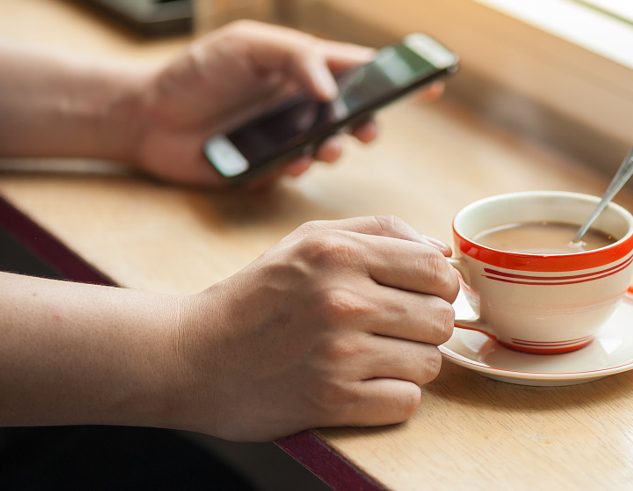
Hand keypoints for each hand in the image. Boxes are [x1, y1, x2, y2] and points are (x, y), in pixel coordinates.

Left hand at [133, 20, 380, 185]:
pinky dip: (303, 166)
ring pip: (333, 145)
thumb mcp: (246, 45)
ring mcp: (289, 136)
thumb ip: (293, 57)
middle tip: (367, 130)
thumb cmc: (197, 72)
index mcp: (303, 68)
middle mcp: (303, 103)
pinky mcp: (271, 167)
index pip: (359, 69)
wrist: (146, 117)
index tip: (431, 82)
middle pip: (355, 113)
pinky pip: (300, 170)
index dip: (396, 76)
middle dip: (370, 122)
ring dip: (337, 146)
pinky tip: (290, 161)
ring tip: (327, 146)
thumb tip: (332, 88)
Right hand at [175, 216, 458, 441]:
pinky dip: (392, 397)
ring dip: (410, 363)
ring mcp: (338, 353)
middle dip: (426, 326)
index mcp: (339, 253)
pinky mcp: (332, 401)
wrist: (191, 356)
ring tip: (374, 356)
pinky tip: (363, 384)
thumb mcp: (308, 240)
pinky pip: (406, 402)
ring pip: (430, 362)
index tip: (424, 295)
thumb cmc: (257, 296)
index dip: (440, 284)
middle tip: (395, 329)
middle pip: (441, 317)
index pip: (435, 268)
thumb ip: (379, 232)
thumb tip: (441, 251)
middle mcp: (342, 299)